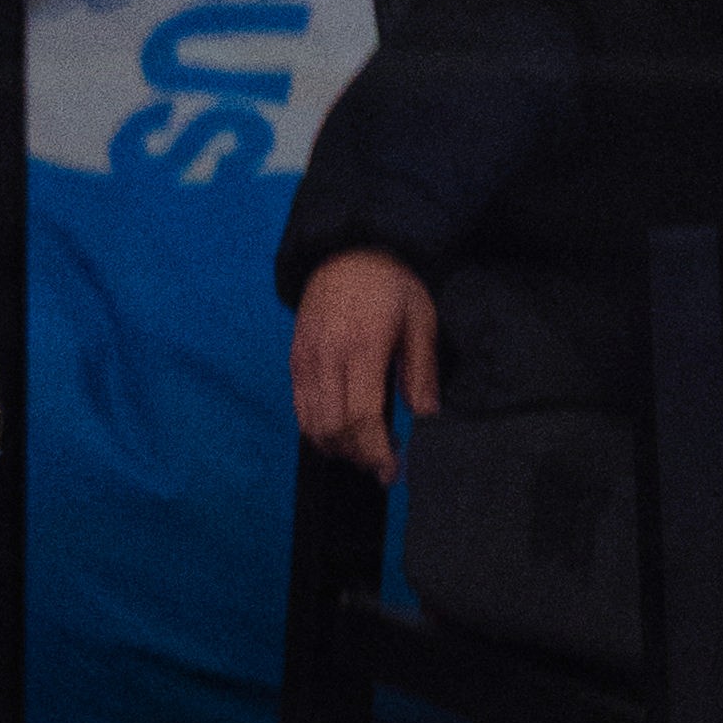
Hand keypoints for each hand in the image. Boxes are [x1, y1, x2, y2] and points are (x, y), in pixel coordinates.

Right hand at [288, 249, 438, 484]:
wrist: (347, 252)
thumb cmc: (390, 285)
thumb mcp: (420, 320)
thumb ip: (422, 370)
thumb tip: (427, 416)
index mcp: (363, 347)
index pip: (361, 416)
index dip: (375, 451)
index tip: (391, 471)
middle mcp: (327, 357)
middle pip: (333, 427)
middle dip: (358, 455)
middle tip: (383, 464)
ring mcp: (306, 360)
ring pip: (312, 424)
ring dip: (338, 446)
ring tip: (366, 447)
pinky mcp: (295, 361)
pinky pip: (301, 408)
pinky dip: (319, 430)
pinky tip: (343, 430)